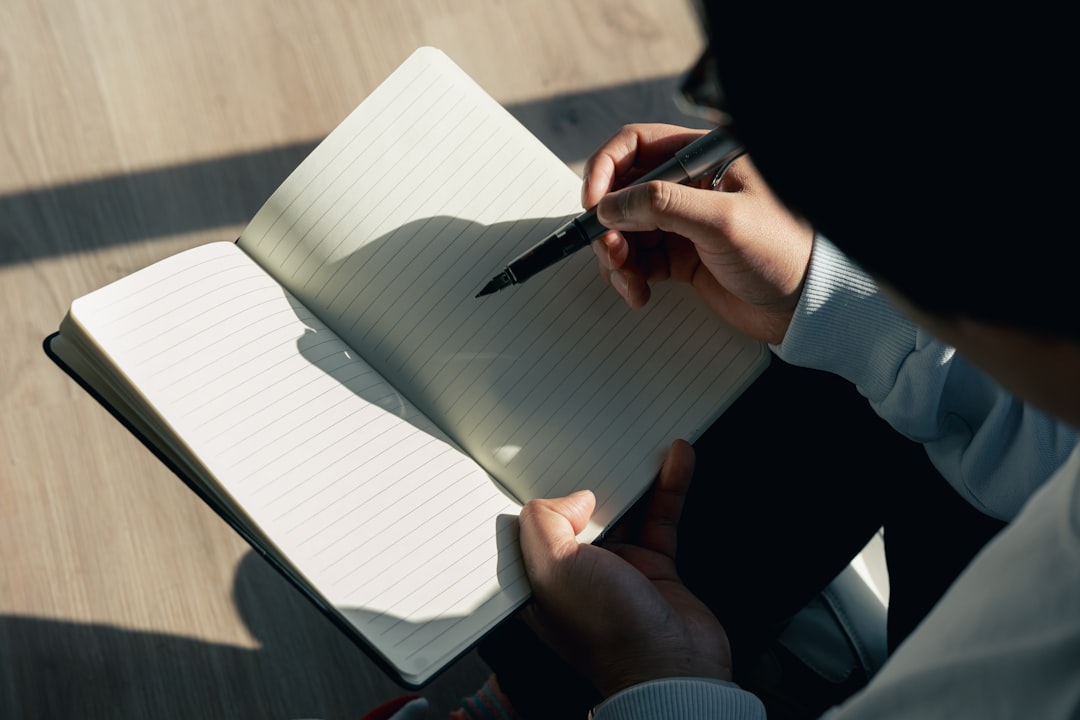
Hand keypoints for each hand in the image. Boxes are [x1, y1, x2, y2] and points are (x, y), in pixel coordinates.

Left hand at [517, 439, 731, 697]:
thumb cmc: (608, 633)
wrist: (671, 668)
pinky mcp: (656, 566)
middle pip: (577, 513)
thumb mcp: (554, 570)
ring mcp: (618, 569)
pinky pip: (661, 517)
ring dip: (633, 476)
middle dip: (585, 477)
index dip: (531, 493)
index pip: (529, 527)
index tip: (537, 459)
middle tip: (590, 439)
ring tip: (639, 438)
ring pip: (623, 508)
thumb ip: (546, 523)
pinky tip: (678, 458)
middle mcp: (576, 574)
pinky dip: (670, 487)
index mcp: (540, 581)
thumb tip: (574, 499)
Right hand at [583, 123, 813, 343]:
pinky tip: (638, 291)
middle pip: (622, 192)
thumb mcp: (724, 221)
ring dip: (615, 256)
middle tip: (611, 252)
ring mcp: (683, 222)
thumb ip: (665, 206)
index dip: (605, 171)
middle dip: (607, 224)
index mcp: (702, 159)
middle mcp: (689, 186)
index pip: (636, 146)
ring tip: (628, 280)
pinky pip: (638, 260)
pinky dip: (629, 276)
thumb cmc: (784, 252)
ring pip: (624, 230)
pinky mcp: (681, 255)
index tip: (594, 204)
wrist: (805, 305)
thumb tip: (612, 204)